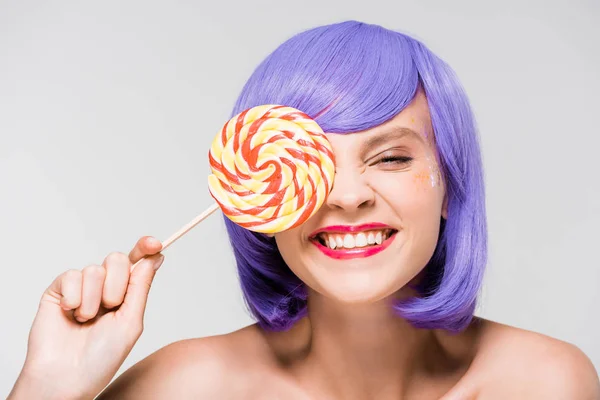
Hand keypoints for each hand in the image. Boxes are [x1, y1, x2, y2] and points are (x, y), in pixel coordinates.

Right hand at [9, 236, 164, 399]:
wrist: (66, 376)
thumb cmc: (101, 357)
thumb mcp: (130, 322)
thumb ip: (140, 287)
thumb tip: (155, 257)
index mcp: (126, 294)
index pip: (137, 263)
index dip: (145, 248)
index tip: (154, 243)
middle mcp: (105, 287)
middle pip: (117, 259)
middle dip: (117, 284)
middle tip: (110, 308)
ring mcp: (81, 288)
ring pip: (94, 269)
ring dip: (93, 299)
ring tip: (86, 321)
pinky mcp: (58, 290)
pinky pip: (71, 275)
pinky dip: (74, 298)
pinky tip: (70, 315)